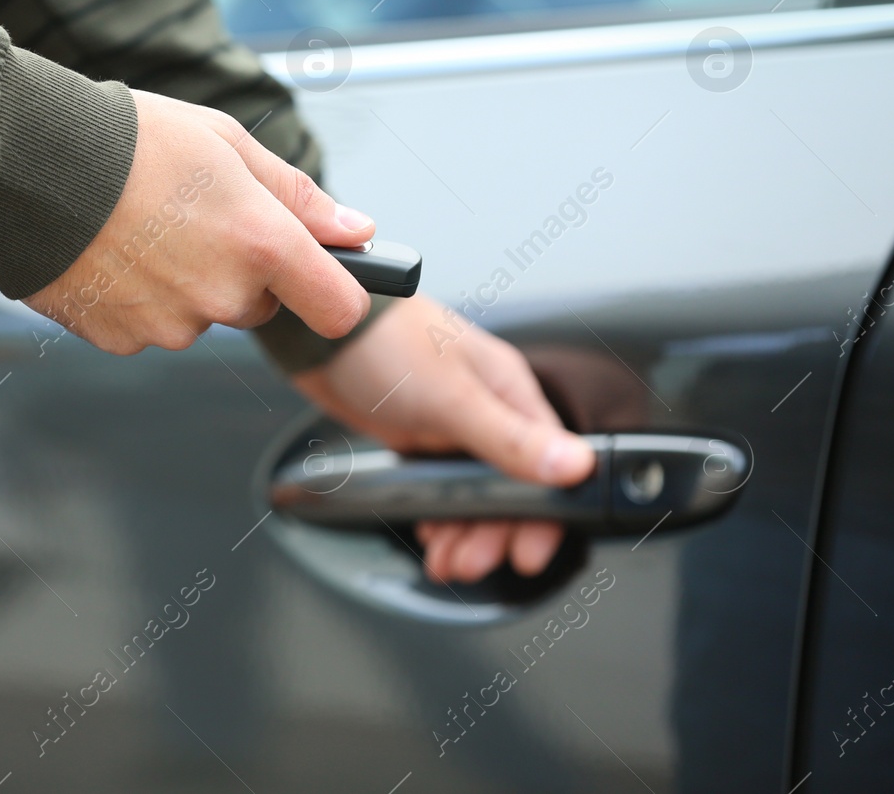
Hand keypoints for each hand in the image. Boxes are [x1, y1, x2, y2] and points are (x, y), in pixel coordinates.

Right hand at [24, 90, 373, 353]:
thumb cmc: (129, 141)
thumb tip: (357, 229)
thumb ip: (297, 196)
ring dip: (182, 281)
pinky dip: (136, 297)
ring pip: (198, 314)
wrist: (28, 162)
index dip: (336, 291)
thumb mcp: (227, 143)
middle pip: (256, 304)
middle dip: (237, 267)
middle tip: (191, 214)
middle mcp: (221, 296)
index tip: (323, 275)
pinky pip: (147, 326)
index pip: (339, 307)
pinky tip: (110, 251)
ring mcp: (169, 325)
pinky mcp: (120, 340)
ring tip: (139, 225)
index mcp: (261, 243)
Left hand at [290, 295, 597, 582]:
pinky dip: (439, 515)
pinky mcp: (420, 436)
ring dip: (465, 532)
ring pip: (475, 495)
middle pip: (513, 491)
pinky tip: (429, 535)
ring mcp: (453, 426)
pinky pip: (441, 488)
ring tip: (446, 561)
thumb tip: (576, 467)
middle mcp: (490, 411)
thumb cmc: (386, 340)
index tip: (528, 555)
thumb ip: (510, 438)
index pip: (551, 467)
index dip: (544, 516)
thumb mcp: (452, 396)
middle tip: (470, 563)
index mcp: (511, 393)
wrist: (317, 328)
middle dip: (495, 533)